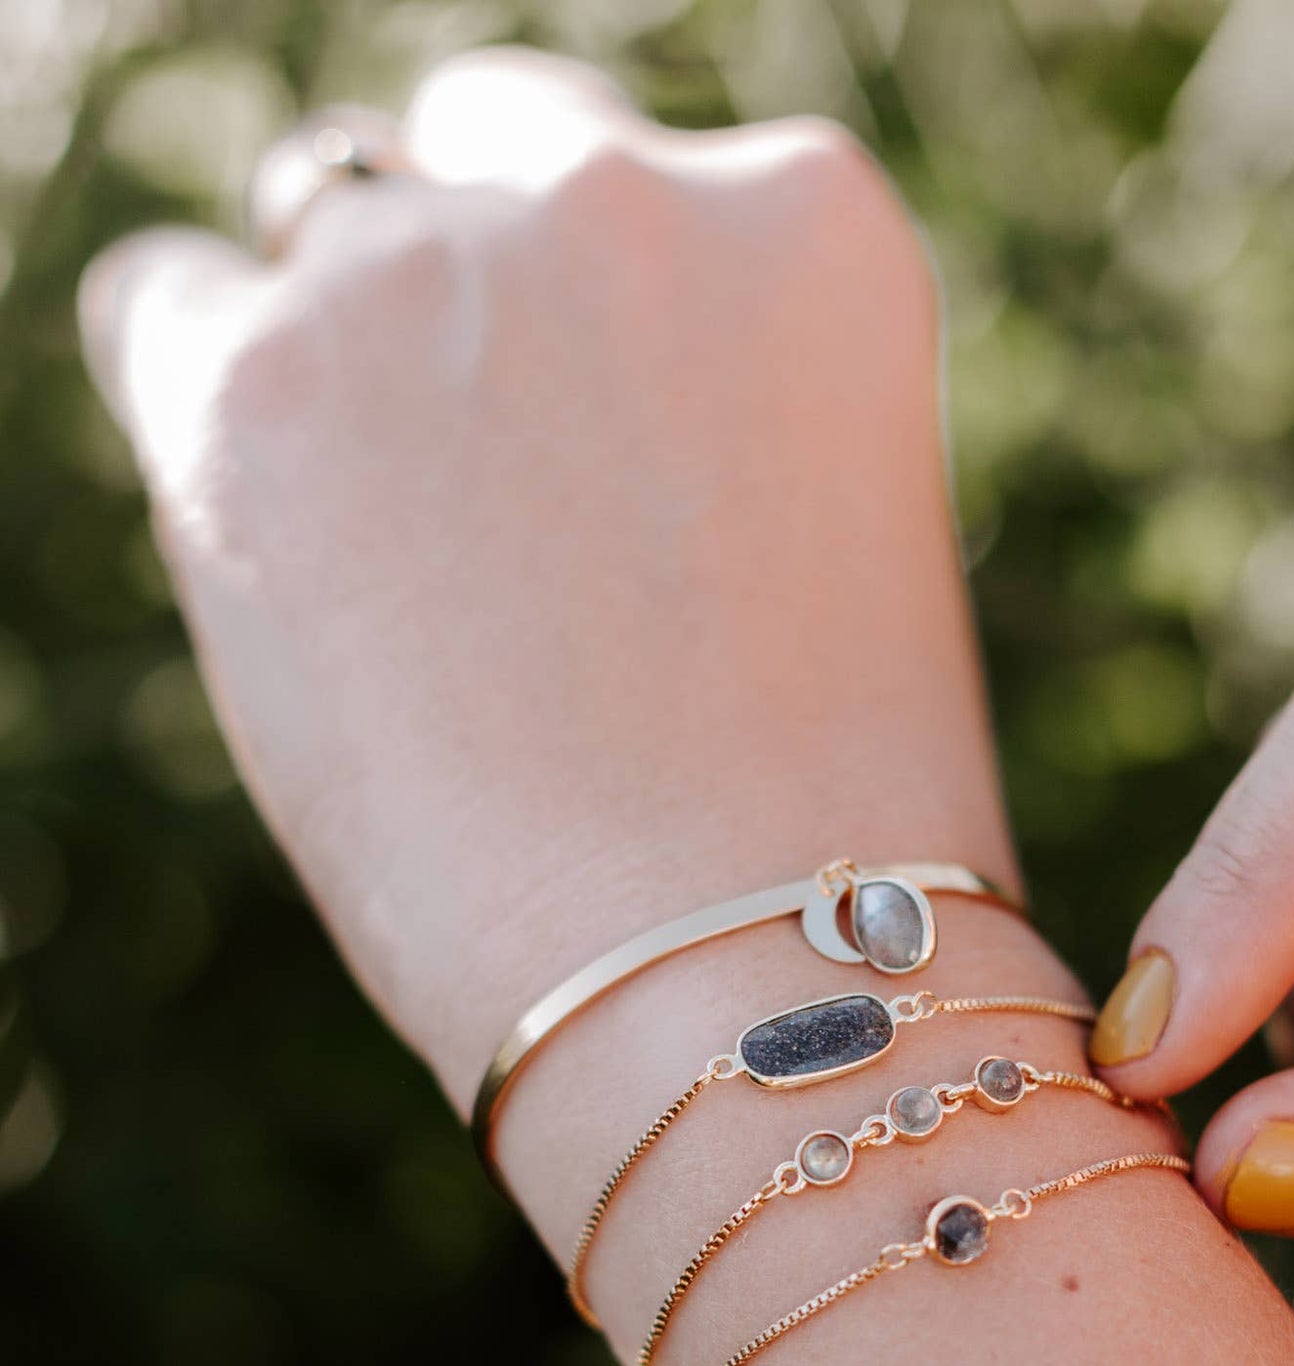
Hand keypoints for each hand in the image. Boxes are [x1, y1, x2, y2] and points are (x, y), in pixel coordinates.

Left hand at [78, 47, 1017, 1124]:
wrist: (734, 977)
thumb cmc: (818, 827)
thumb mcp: (822, 543)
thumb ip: (700, 412)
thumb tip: (524, 397)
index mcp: (809, 227)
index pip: (624, 175)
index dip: (588, 316)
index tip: (583, 448)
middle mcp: (621, 193)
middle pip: (462, 158)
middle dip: (461, 297)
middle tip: (471, 492)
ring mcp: (429, 271)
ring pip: (313, 242)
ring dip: (342, 374)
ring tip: (402, 586)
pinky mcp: (254, 383)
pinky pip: (168, 311)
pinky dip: (204, 413)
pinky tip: (285, 557)